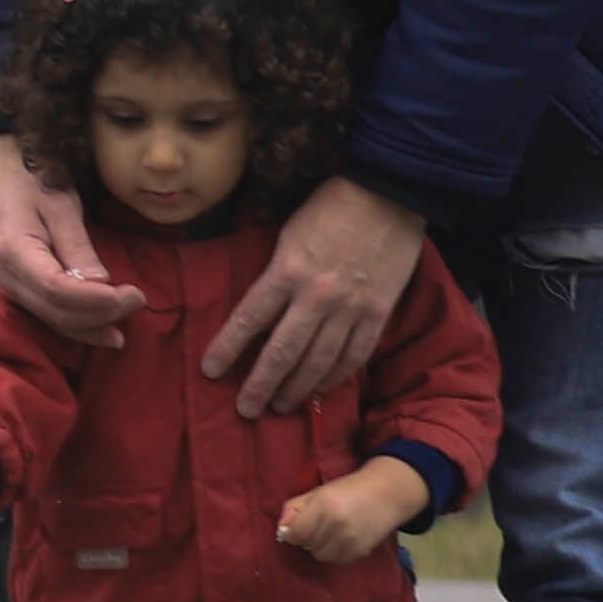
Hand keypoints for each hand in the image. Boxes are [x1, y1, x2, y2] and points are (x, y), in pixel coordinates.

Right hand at [0, 134, 141, 349]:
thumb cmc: (29, 181)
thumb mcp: (59, 205)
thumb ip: (77, 246)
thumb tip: (101, 284)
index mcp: (14, 252)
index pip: (59, 290)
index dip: (98, 300)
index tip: (133, 295)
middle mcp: (6, 278)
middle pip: (57, 312)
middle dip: (101, 314)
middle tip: (138, 301)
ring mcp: (8, 288)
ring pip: (53, 320)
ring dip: (91, 327)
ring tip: (124, 327)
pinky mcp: (16, 291)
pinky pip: (48, 315)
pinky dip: (77, 325)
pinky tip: (101, 330)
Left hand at [206, 173, 425, 417]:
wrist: (391, 191)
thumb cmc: (333, 205)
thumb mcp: (289, 232)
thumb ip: (276, 273)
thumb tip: (261, 311)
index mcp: (287, 270)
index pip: (249, 318)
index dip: (227, 348)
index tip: (211, 370)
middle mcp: (316, 296)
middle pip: (282, 352)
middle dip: (261, 385)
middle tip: (246, 410)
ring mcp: (350, 308)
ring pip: (318, 362)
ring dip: (296, 389)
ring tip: (280, 407)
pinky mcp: (378, 313)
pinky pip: (353, 356)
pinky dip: (335, 377)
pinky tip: (320, 391)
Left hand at [278, 456, 429, 567]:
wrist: (387, 494)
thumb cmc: (348, 489)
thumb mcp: (318, 492)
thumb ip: (294, 508)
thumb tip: (282, 531)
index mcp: (323, 506)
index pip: (295, 533)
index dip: (292, 531)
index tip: (298, 526)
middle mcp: (336, 525)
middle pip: (306, 545)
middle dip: (308, 536)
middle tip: (320, 523)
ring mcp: (349, 541)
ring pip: (320, 555)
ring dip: (320, 546)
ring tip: (332, 531)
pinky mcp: (359, 552)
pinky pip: (336, 560)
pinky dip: (335, 552)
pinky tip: (343, 538)